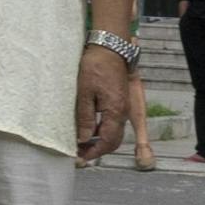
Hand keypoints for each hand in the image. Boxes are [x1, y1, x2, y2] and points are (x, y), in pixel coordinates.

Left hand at [77, 45, 128, 159]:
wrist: (110, 47)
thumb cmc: (95, 67)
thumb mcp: (84, 93)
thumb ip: (85, 118)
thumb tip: (84, 138)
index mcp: (115, 111)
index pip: (107, 141)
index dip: (94, 152)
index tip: (80, 156)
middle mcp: (123, 111)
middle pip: (114, 141)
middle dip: (98, 149)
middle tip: (81, 152)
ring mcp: (123, 106)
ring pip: (115, 132)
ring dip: (101, 140)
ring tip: (83, 141)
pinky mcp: (120, 100)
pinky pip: (114, 122)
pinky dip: (103, 129)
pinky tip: (90, 127)